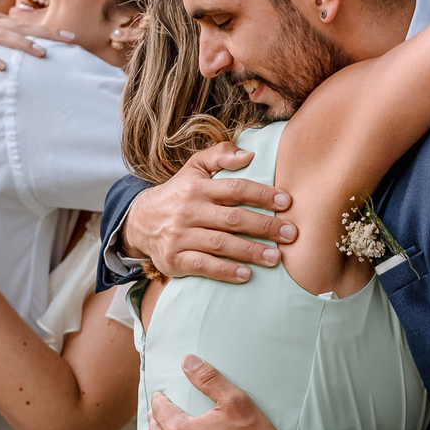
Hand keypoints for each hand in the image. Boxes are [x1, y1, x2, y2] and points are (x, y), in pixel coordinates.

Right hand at [0, 8, 71, 70]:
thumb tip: (21, 45)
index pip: (26, 24)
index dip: (49, 30)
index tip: (71, 37)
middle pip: (21, 27)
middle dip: (46, 33)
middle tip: (69, 40)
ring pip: (1, 36)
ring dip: (22, 45)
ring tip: (41, 53)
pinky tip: (2, 66)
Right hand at [123, 142, 297, 282]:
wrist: (139, 221)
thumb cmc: (178, 194)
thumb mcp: (193, 169)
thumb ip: (219, 156)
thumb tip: (249, 154)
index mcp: (197, 188)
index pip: (236, 189)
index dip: (263, 195)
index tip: (287, 202)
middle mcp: (188, 211)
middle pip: (233, 219)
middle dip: (265, 226)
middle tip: (291, 234)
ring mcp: (179, 236)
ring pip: (221, 244)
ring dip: (251, 251)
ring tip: (276, 257)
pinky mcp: (173, 259)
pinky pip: (203, 266)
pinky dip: (225, 271)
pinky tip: (246, 274)